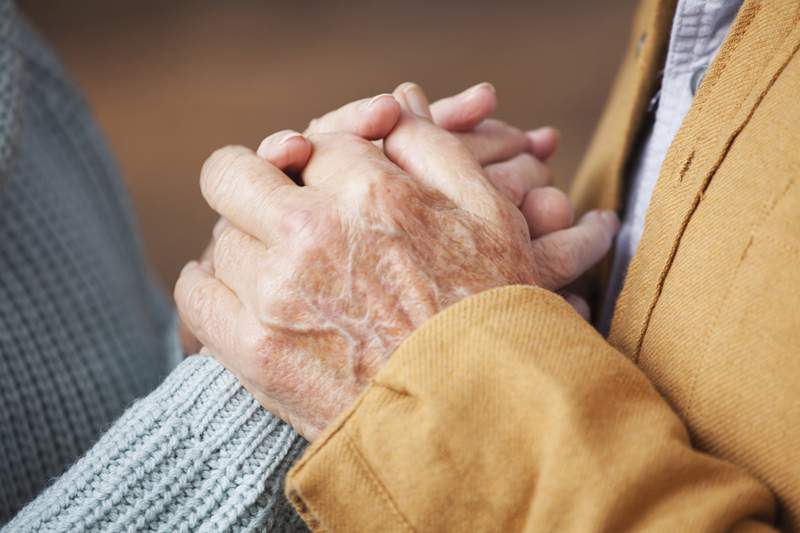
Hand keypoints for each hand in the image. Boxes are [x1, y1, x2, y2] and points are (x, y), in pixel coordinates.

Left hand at [179, 83, 570, 353]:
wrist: (480, 421)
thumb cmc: (492, 315)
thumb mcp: (493, 217)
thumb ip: (436, 151)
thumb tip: (394, 107)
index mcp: (372, 191)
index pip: (312, 144)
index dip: (323, 164)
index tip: (331, 187)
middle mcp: (314, 233)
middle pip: (234, 174)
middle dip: (257, 182)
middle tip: (281, 206)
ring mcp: (277, 295)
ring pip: (218, 234)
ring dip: (244, 241)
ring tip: (276, 263)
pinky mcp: (255, 353)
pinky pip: (195, 294)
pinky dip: (210, 286)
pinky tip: (242, 293)